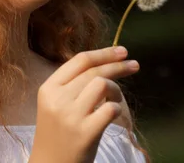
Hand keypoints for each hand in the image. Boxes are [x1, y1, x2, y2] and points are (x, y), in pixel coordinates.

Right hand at [29, 46, 138, 162]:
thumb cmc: (59, 133)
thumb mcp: (56, 104)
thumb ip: (73, 84)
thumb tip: (106, 62)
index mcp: (48, 88)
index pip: (80, 60)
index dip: (104, 53)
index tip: (123, 51)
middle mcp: (57, 99)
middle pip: (94, 71)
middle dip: (118, 66)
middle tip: (135, 65)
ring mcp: (70, 116)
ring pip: (102, 85)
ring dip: (115, 90)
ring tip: (115, 100)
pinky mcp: (85, 133)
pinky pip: (110, 109)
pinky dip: (117, 108)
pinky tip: (114, 114)